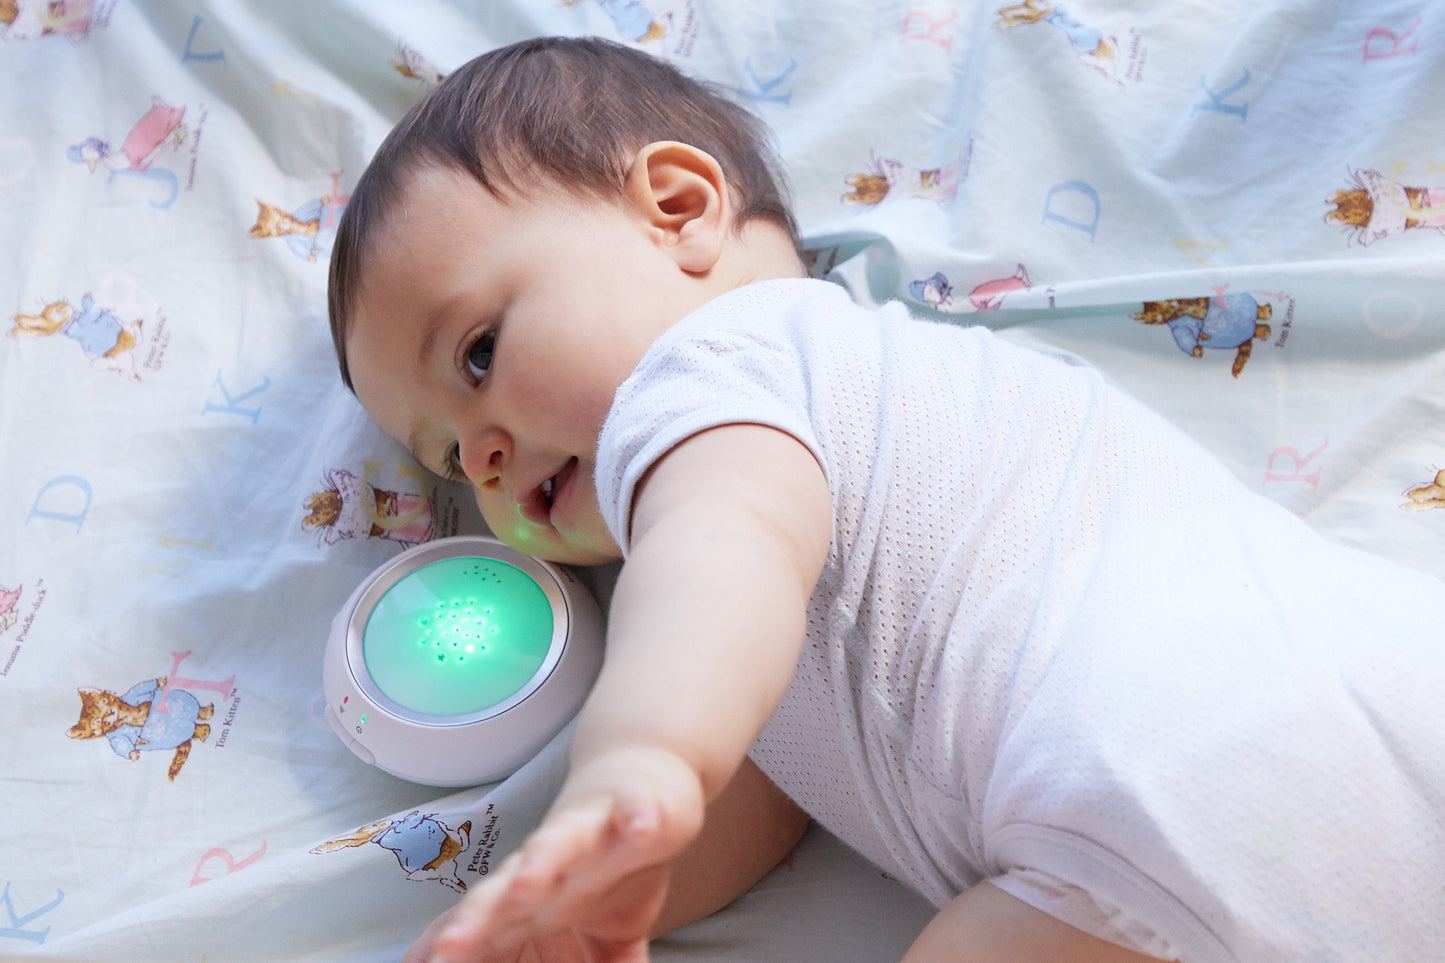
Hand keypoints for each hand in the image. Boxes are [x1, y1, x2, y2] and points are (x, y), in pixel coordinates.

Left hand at [427, 746, 705, 962]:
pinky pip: (634, 812)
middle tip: (447, 949)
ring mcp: (592, 829)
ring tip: (525, 886)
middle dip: (476, 919)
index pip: (488, 927)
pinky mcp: (634, 803)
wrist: (641, 770)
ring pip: (558, 845)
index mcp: (534, 894)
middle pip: (505, 891)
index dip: (458, 947)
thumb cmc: (612, 856)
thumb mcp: (608, 930)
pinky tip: (639, 828)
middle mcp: (550, 859)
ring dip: (540, 864)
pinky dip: (637, 818)